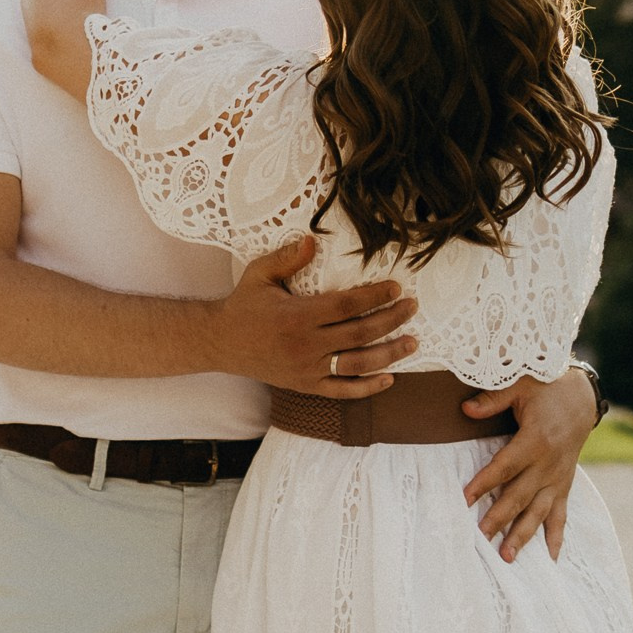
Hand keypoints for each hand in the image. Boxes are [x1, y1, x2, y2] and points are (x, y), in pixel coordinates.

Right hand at [211, 235, 418, 397]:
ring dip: (389, 354)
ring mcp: (307, 369)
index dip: (375, 296)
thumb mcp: (259, 274)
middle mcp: (305, 345)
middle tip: (412, 307)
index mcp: (297, 316)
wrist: (220, 343)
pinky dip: (368, 387)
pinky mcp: (306, 386)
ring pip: (358, 364)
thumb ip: (287, 258)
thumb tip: (313, 241)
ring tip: (412, 341)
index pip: (347, 306)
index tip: (395, 288)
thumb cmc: (244, 305)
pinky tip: (390, 378)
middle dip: (392, 319)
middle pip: (360, 333)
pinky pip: (342, 390)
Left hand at [460, 365, 596, 562]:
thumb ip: (493, 399)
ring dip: (523, 535)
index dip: (485, 482)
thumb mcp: (521, 384)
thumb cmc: (548, 388)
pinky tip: (550, 558)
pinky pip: (561, 514)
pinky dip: (557, 537)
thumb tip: (466, 409)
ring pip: (539, 511)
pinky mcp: (564, 484)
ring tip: (507, 556)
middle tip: (481, 537)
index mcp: (536, 440)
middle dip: (499, 517)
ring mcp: (558, 478)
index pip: (505, 466)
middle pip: (520, 495)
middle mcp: (549, 464)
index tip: (465, 498)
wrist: (582, 397)